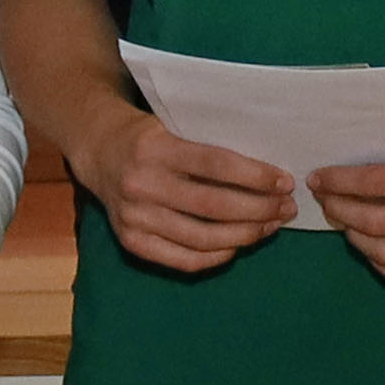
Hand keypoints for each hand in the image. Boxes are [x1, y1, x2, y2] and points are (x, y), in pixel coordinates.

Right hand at [70, 104, 299, 273]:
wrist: (98, 151)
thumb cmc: (148, 136)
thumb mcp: (173, 125)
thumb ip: (209, 147)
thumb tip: (267, 175)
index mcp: (155, 148)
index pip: (216, 165)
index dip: (256, 176)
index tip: (285, 182)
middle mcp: (141, 184)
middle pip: (213, 206)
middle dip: (259, 210)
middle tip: (286, 209)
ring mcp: (133, 217)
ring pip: (202, 237)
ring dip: (245, 235)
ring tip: (269, 227)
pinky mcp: (129, 241)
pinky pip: (182, 259)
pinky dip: (216, 256)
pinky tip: (236, 246)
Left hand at [315, 112, 384, 288]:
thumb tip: (345, 145)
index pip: (378, 182)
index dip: (340, 182)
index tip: (318, 178)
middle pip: (377, 222)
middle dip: (340, 211)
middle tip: (325, 202)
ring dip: (355, 239)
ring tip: (345, 223)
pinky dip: (379, 263)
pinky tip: (370, 245)